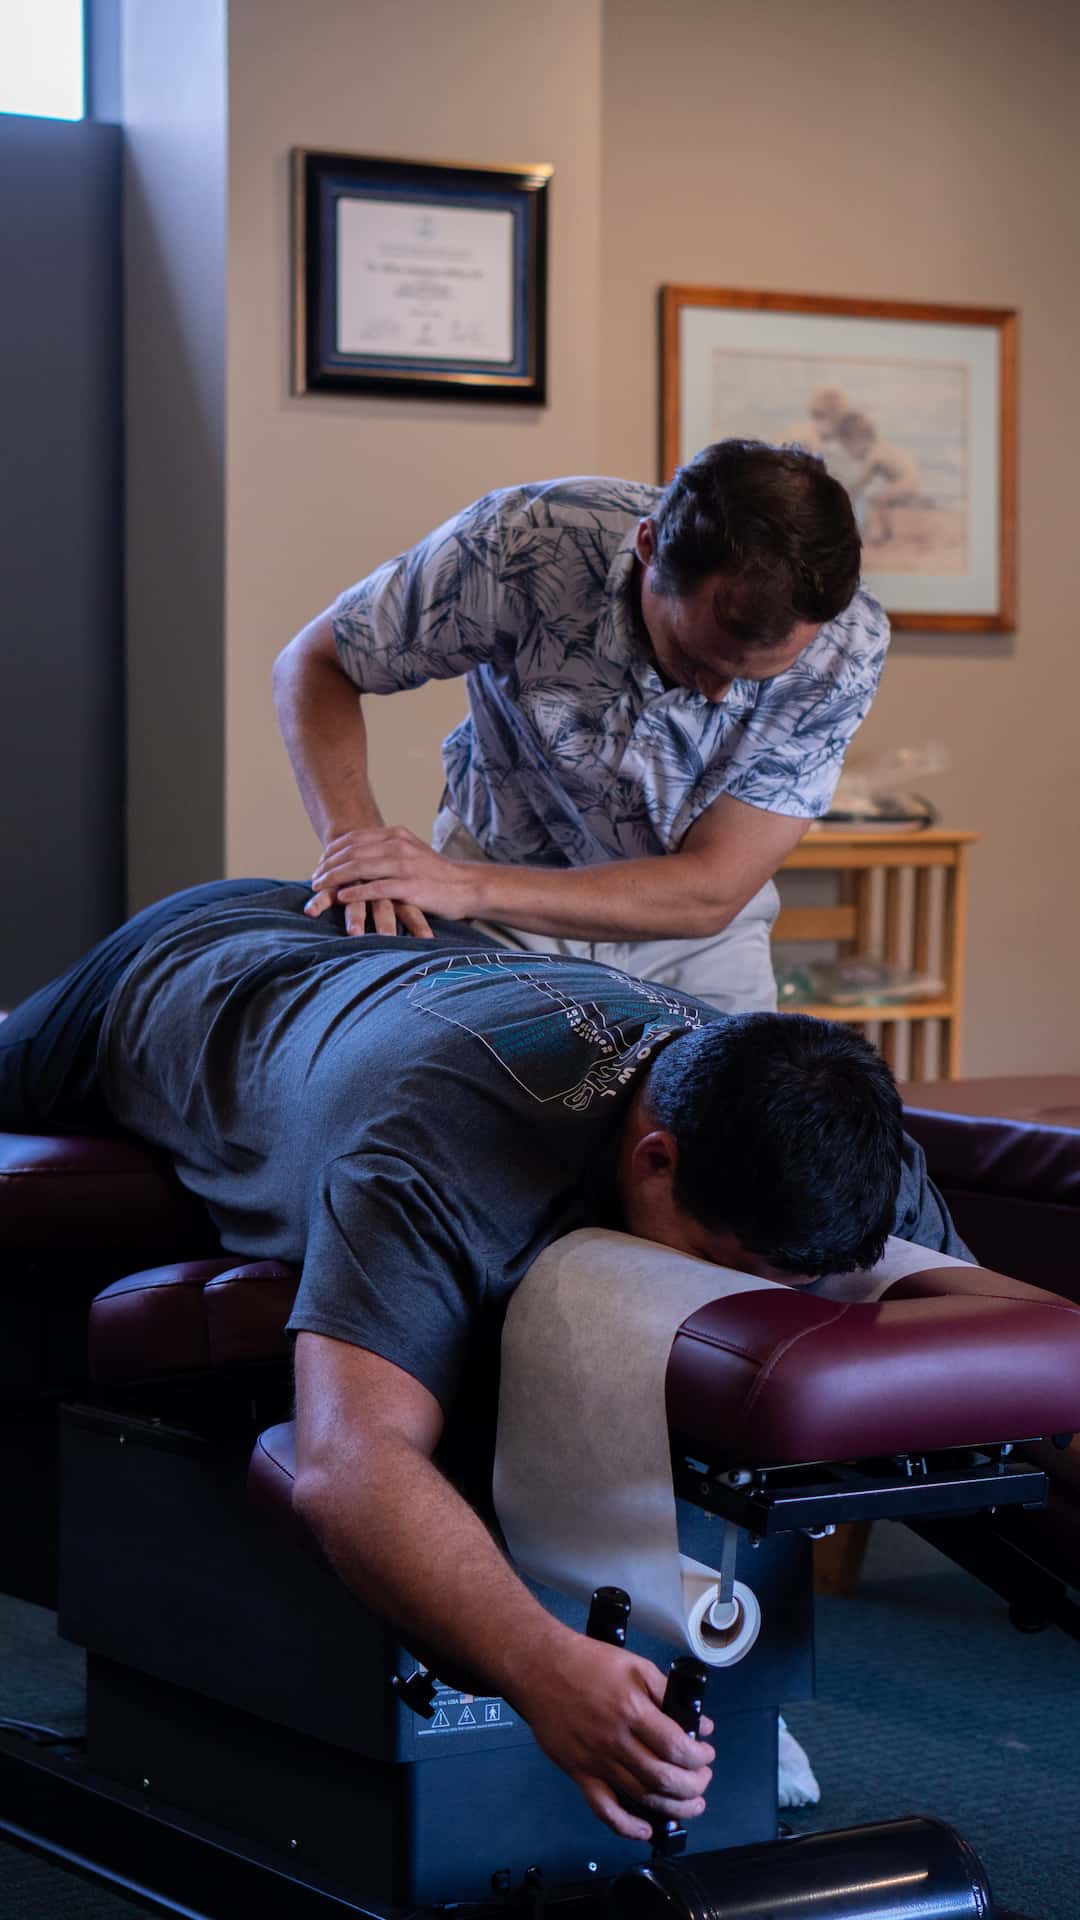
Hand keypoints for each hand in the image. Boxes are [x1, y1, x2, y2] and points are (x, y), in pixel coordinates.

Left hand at [307, 827, 483, 934]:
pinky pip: (375, 887)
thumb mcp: (412, 853)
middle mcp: (398, 845)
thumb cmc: (438, 875)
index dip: (332, 851)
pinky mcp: (409, 886)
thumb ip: (388, 851)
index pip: (354, 838)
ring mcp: (404, 865)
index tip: (319, 864)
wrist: (467, 887)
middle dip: (328, 865)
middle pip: (352, 851)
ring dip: (335, 878)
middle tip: (314, 879)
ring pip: (359, 867)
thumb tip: (363, 855)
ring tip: (319, 887)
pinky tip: (340, 898)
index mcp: (396, 835)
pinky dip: (355, 892)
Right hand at [513, 1634, 714, 1841]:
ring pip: (640, 1797)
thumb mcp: (635, 1665)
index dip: (699, 1758)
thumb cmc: (587, 1662)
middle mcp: (616, 1741)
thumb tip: (699, 1724)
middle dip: (692, 1786)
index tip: (706, 1755)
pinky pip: (603, 1809)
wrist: (539, 1667)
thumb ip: (668, 1693)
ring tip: (689, 1805)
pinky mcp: (578, 1773)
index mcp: (633, 1710)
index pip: (677, 1748)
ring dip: (671, 1808)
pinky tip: (645, 1829)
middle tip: (702, 1781)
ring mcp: (595, 1761)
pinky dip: (626, 1826)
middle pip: (663, 1779)